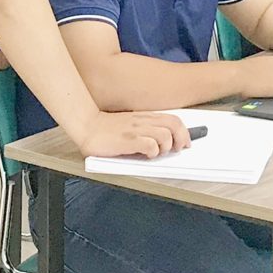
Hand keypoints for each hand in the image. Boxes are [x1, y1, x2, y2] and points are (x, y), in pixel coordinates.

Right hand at [77, 111, 191, 158]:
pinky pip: (150, 146)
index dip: (184, 132)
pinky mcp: (128, 140)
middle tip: (177, 150)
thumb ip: (145, 128)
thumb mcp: (131, 124)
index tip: (185, 143)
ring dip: (165, 147)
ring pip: (165, 136)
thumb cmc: (107, 128)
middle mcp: (143, 121)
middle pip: (174, 125)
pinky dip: (152, 152)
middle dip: (182, 139)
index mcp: (145, 117)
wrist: (87, 125)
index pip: (173, 120)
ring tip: (156, 153)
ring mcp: (136, 130)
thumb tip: (162, 141)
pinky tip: (145, 155)